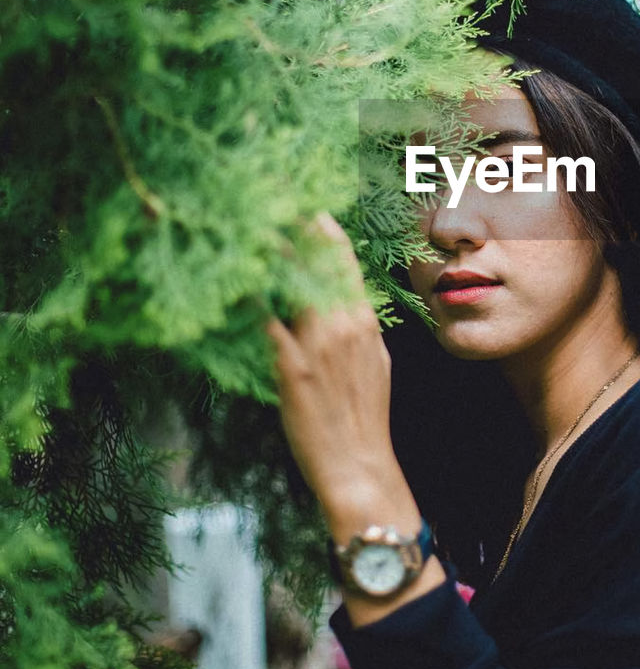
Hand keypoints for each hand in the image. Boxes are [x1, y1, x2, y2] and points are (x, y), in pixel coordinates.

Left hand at [266, 212, 408, 520]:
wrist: (358, 466)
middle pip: (316, 262)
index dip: (323, 231)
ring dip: (271, 255)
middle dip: (293, 229)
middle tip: (269, 202)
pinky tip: (236, 283)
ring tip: (249, 228)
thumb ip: (358, 329)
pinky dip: (252, 302)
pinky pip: (267, 325)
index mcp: (363, 322)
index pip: (343, 262)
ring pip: (292, 285)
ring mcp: (318, 345)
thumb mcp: (375, 363)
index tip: (307, 207)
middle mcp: (343, 325)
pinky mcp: (292, 369)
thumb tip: (346, 304)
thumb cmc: (363, 418)